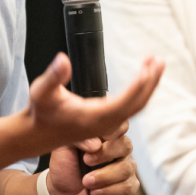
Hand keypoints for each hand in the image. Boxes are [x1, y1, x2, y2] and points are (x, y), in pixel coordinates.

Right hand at [21, 53, 163, 152]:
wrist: (37, 134)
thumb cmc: (40, 113)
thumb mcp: (41, 91)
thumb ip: (53, 76)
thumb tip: (62, 59)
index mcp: (93, 118)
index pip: (124, 102)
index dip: (138, 85)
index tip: (148, 68)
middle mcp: (104, 124)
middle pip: (137, 105)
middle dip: (150, 82)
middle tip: (158, 61)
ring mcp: (107, 124)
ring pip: (136, 106)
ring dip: (147, 85)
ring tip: (154, 63)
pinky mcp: (106, 121)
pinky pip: (130, 107)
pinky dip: (139, 91)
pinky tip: (142, 77)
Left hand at [45, 120, 138, 194]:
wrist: (61, 192)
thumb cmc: (65, 165)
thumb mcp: (64, 148)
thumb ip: (78, 138)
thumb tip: (96, 144)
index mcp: (106, 134)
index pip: (121, 124)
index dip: (115, 128)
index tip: (100, 137)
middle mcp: (119, 149)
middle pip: (125, 145)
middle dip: (105, 154)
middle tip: (86, 161)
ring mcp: (125, 168)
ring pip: (126, 168)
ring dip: (104, 176)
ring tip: (86, 182)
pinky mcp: (127, 188)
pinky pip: (128, 187)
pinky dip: (109, 191)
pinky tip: (95, 193)